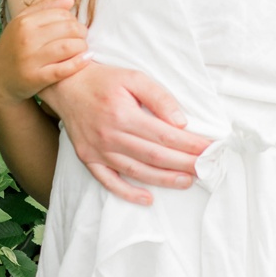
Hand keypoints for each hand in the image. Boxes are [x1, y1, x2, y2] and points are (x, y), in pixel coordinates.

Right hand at [0, 0, 90, 105]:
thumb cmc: (14, 47)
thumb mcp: (23, 23)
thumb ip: (46, 8)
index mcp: (24, 22)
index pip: (61, 14)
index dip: (74, 20)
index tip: (75, 27)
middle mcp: (26, 39)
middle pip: (68, 28)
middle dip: (81, 33)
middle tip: (82, 39)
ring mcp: (30, 59)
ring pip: (69, 47)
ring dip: (82, 47)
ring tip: (83, 49)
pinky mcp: (35, 78)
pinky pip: (64, 69)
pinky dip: (79, 63)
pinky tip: (86, 59)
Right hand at [47, 58, 210, 204]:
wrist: (66, 85)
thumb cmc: (104, 80)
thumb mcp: (134, 77)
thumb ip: (159, 97)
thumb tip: (180, 122)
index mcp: (123, 114)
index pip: (165, 135)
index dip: (189, 144)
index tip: (209, 149)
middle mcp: (110, 136)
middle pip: (154, 156)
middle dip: (184, 163)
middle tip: (205, 168)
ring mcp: (97, 150)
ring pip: (136, 171)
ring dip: (164, 179)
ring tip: (187, 181)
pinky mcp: (88, 158)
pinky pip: (109, 181)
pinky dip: (128, 193)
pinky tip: (147, 199)